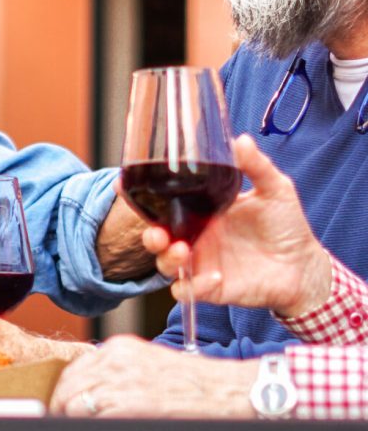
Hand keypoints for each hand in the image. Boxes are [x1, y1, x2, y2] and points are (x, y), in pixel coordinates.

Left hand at [50, 335, 254, 417]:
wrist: (224, 392)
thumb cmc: (194, 384)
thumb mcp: (149, 363)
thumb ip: (120, 370)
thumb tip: (94, 390)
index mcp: (120, 347)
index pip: (77, 365)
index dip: (68, 387)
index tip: (64, 400)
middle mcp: (115, 359)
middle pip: (70, 382)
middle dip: (63, 402)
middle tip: (61, 417)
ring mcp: (120, 381)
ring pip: (74, 401)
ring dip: (71, 415)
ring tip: (72, 425)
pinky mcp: (128, 405)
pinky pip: (92, 417)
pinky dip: (88, 426)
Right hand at [140, 135, 329, 317]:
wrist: (305, 267)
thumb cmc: (287, 225)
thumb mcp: (274, 189)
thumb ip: (255, 166)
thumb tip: (240, 139)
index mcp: (201, 209)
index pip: (162, 200)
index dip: (138, 194)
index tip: (124, 185)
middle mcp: (196, 235)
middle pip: (156, 234)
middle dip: (147, 234)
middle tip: (156, 231)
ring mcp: (202, 261)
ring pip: (165, 263)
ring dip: (166, 259)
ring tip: (182, 251)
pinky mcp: (212, 287)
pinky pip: (189, 291)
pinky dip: (192, 287)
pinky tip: (213, 277)